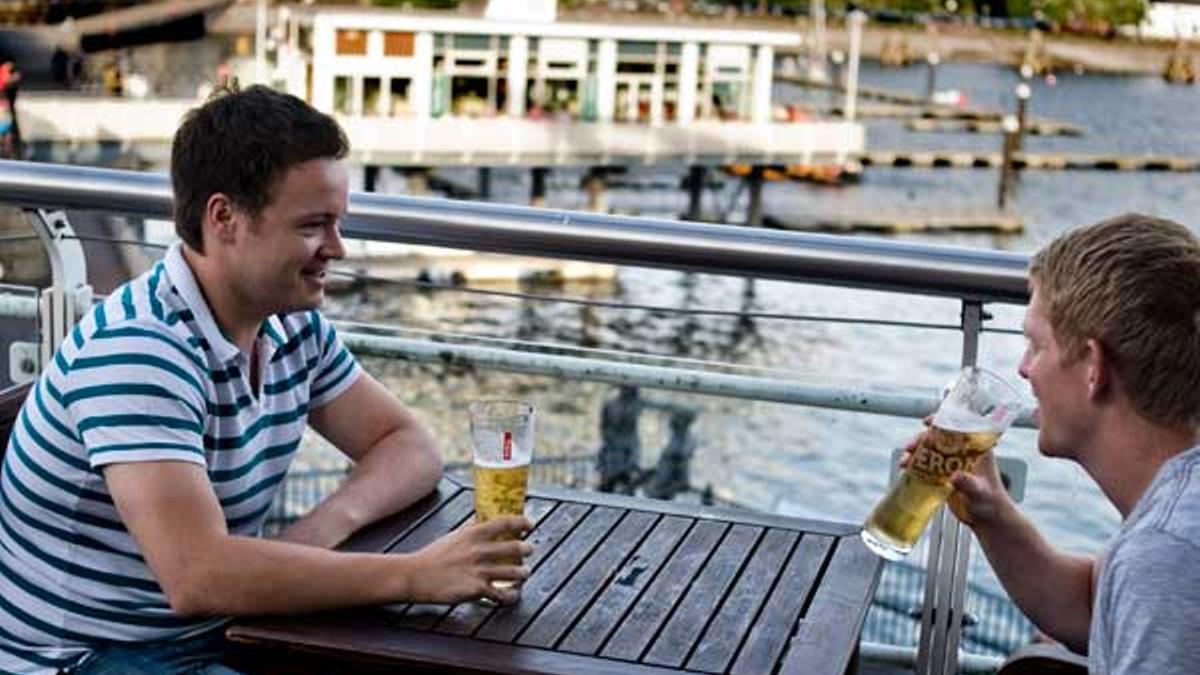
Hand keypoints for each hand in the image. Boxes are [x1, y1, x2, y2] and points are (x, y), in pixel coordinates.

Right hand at [405, 516, 533, 604]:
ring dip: (524, 572)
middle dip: (526, 549)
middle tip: (529, 550)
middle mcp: (480, 550)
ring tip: (525, 573)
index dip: (522, 522)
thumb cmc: (432, 556)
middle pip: (515, 547)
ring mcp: (479, 571)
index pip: (505, 522)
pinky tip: (513, 595)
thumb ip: (470, 529)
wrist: (416, 575)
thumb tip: (480, 521)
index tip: (530, 525)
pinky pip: (502, 594)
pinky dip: (511, 595)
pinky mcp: (476, 590)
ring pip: (514, 572)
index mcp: (473, 534)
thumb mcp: (453, 536)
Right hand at [898, 417, 1011, 528]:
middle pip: (938, 438)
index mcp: (976, 449)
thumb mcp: (980, 491)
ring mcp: (951, 464)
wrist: (987, 519)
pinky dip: (914, 465)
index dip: (942, 420)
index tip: (928, 422)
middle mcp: (962, 453)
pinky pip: (925, 465)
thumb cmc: (991, 502)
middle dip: (921, 439)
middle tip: (910, 447)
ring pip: (929, 450)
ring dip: (914, 452)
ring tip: (904, 461)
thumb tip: (955, 477)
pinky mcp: (943, 475)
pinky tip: (905, 470)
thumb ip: (969, 484)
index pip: (958, 427)